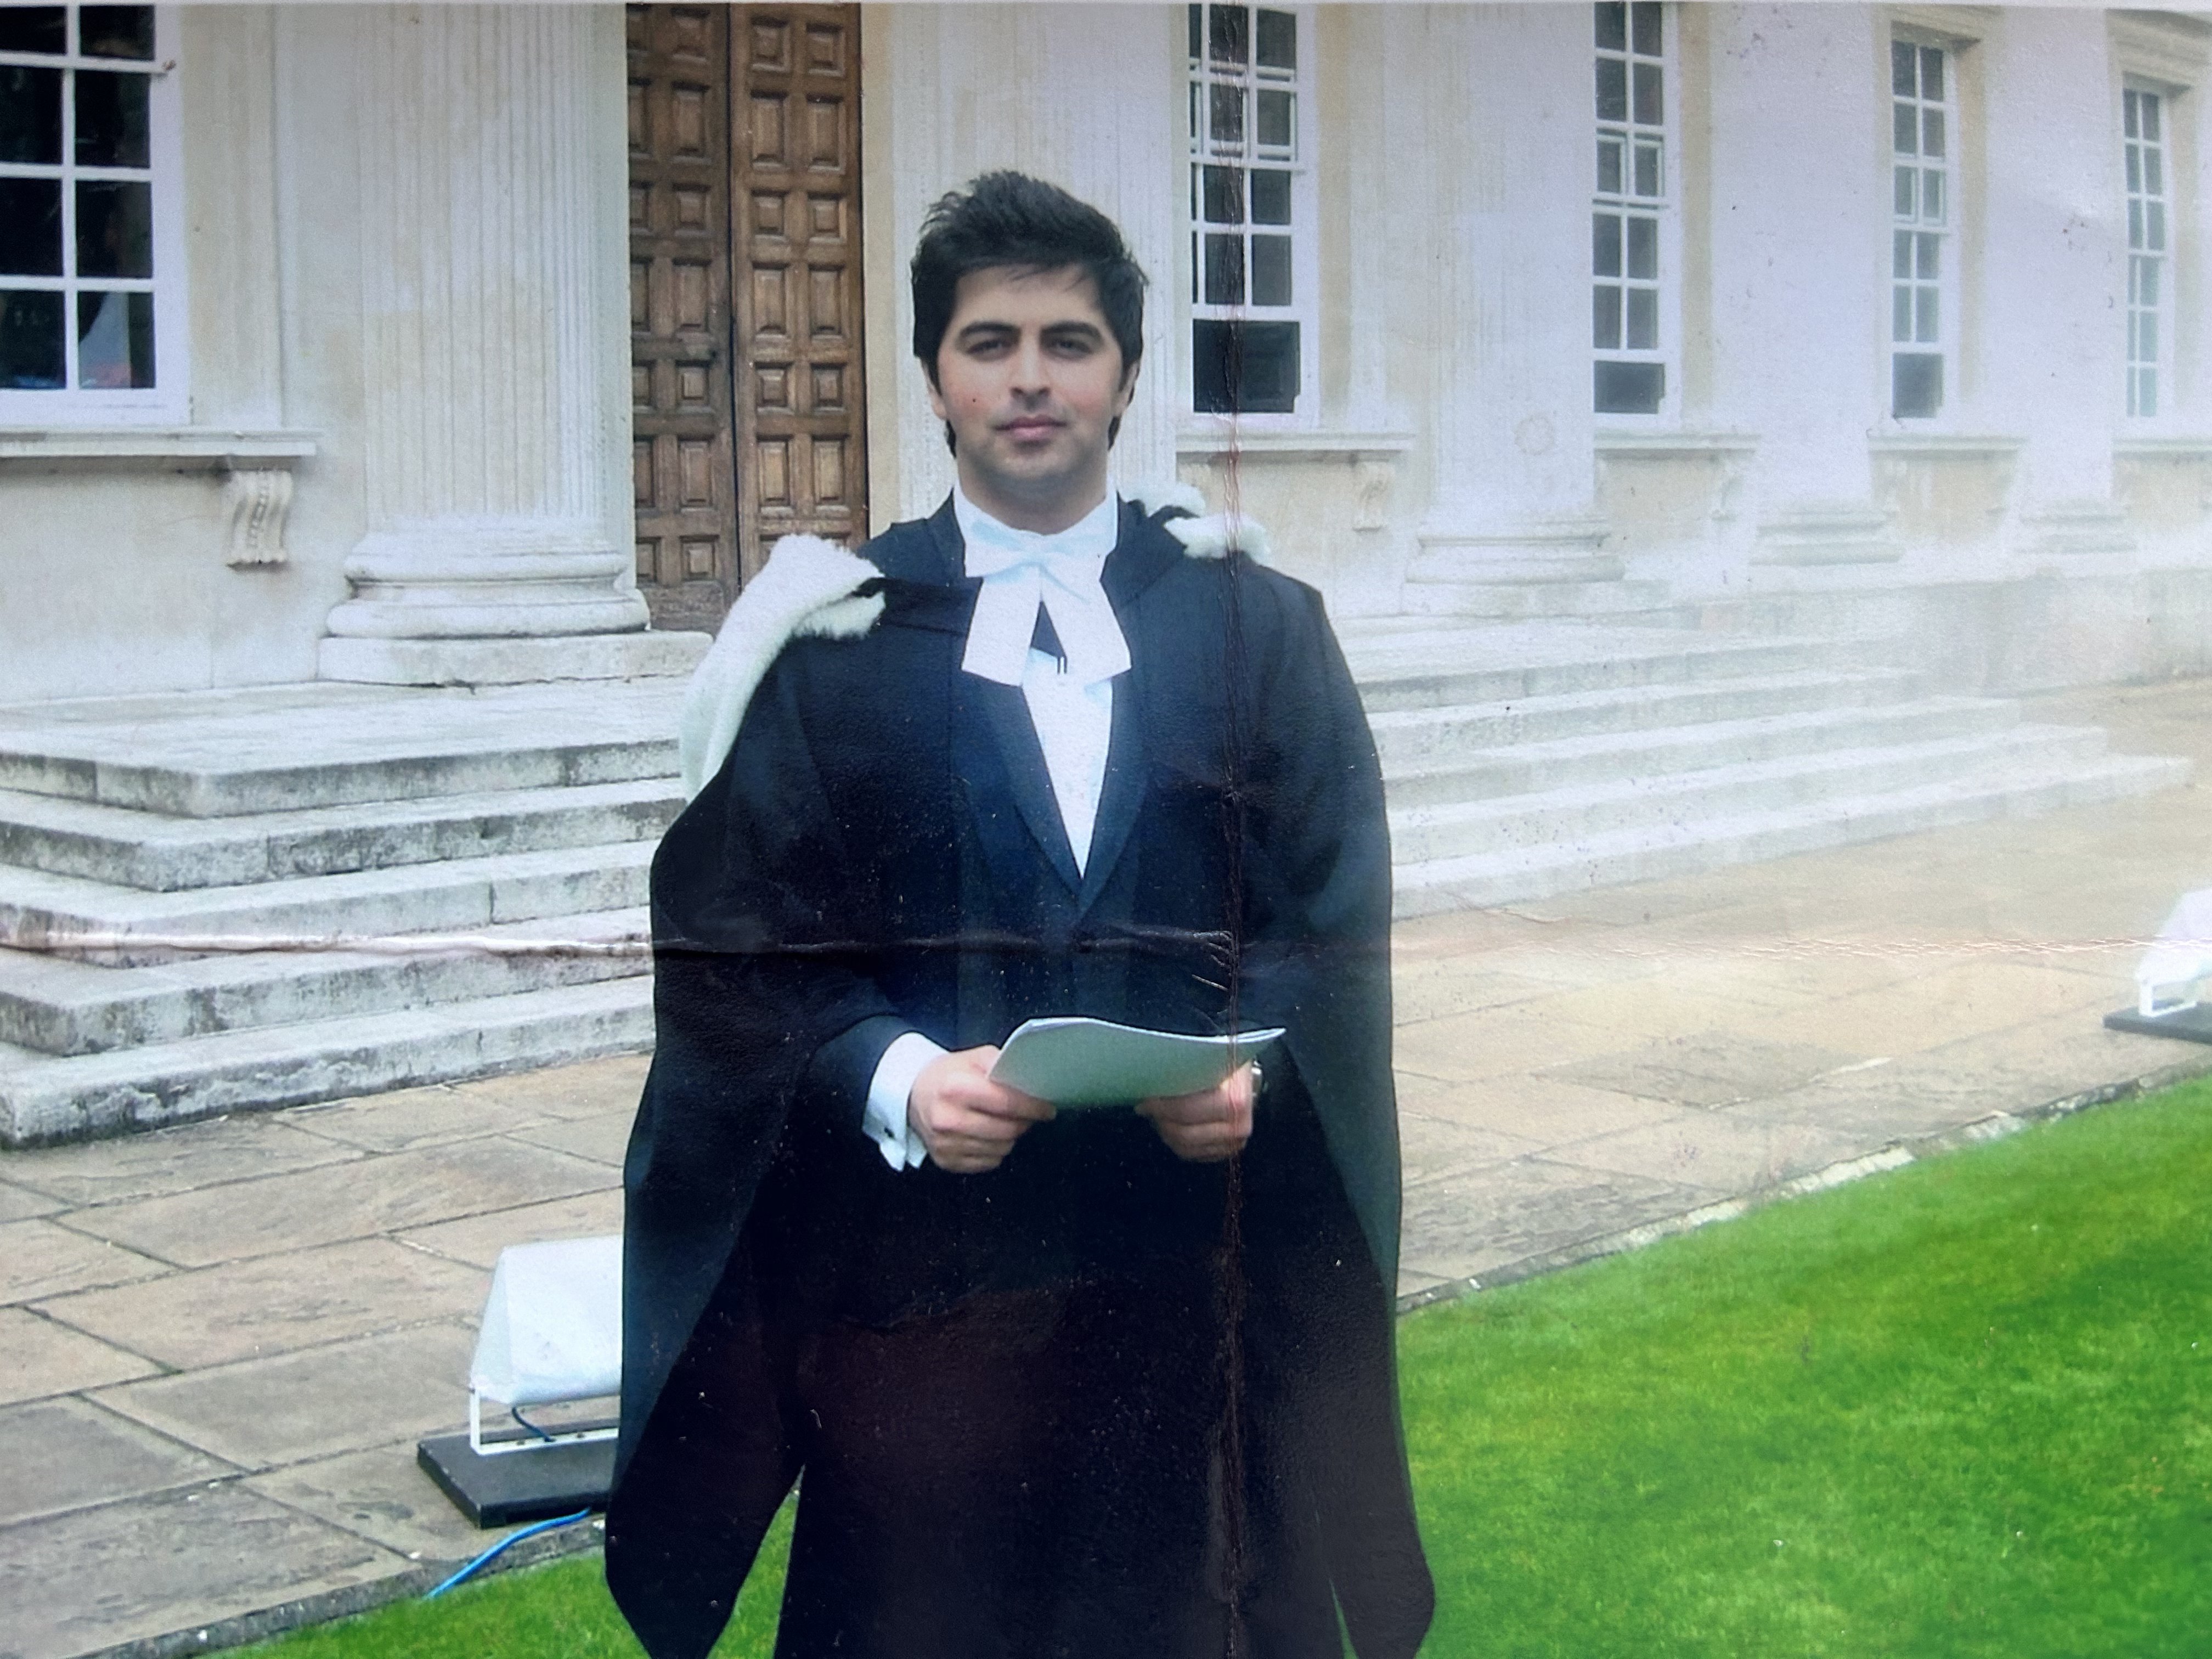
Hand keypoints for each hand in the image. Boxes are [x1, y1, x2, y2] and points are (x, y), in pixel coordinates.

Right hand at [908, 1046, 1054, 1173]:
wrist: (912, 1095)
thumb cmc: (946, 1076)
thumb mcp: (973, 1058)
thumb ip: (1001, 1065)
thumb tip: (1029, 1080)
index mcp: (955, 1088)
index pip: (1006, 1103)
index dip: (1032, 1107)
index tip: (1047, 1108)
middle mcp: (948, 1119)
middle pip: (1006, 1130)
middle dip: (1024, 1122)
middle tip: (1027, 1114)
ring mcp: (945, 1144)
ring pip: (1001, 1149)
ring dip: (1010, 1137)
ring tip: (1004, 1122)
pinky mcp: (946, 1161)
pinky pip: (988, 1162)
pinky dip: (996, 1149)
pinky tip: (989, 1135)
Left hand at [1137, 1063, 1256, 1162]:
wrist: (1246, 1070)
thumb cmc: (1227, 1060)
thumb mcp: (1210, 1057)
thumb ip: (1186, 1069)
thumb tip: (1151, 1073)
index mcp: (1234, 1102)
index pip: (1186, 1111)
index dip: (1160, 1106)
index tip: (1145, 1100)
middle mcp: (1238, 1126)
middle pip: (1184, 1134)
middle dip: (1162, 1120)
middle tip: (1147, 1107)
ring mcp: (1234, 1142)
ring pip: (1186, 1148)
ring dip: (1167, 1131)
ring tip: (1159, 1114)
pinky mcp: (1228, 1150)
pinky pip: (1193, 1154)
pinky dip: (1178, 1142)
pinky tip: (1172, 1124)